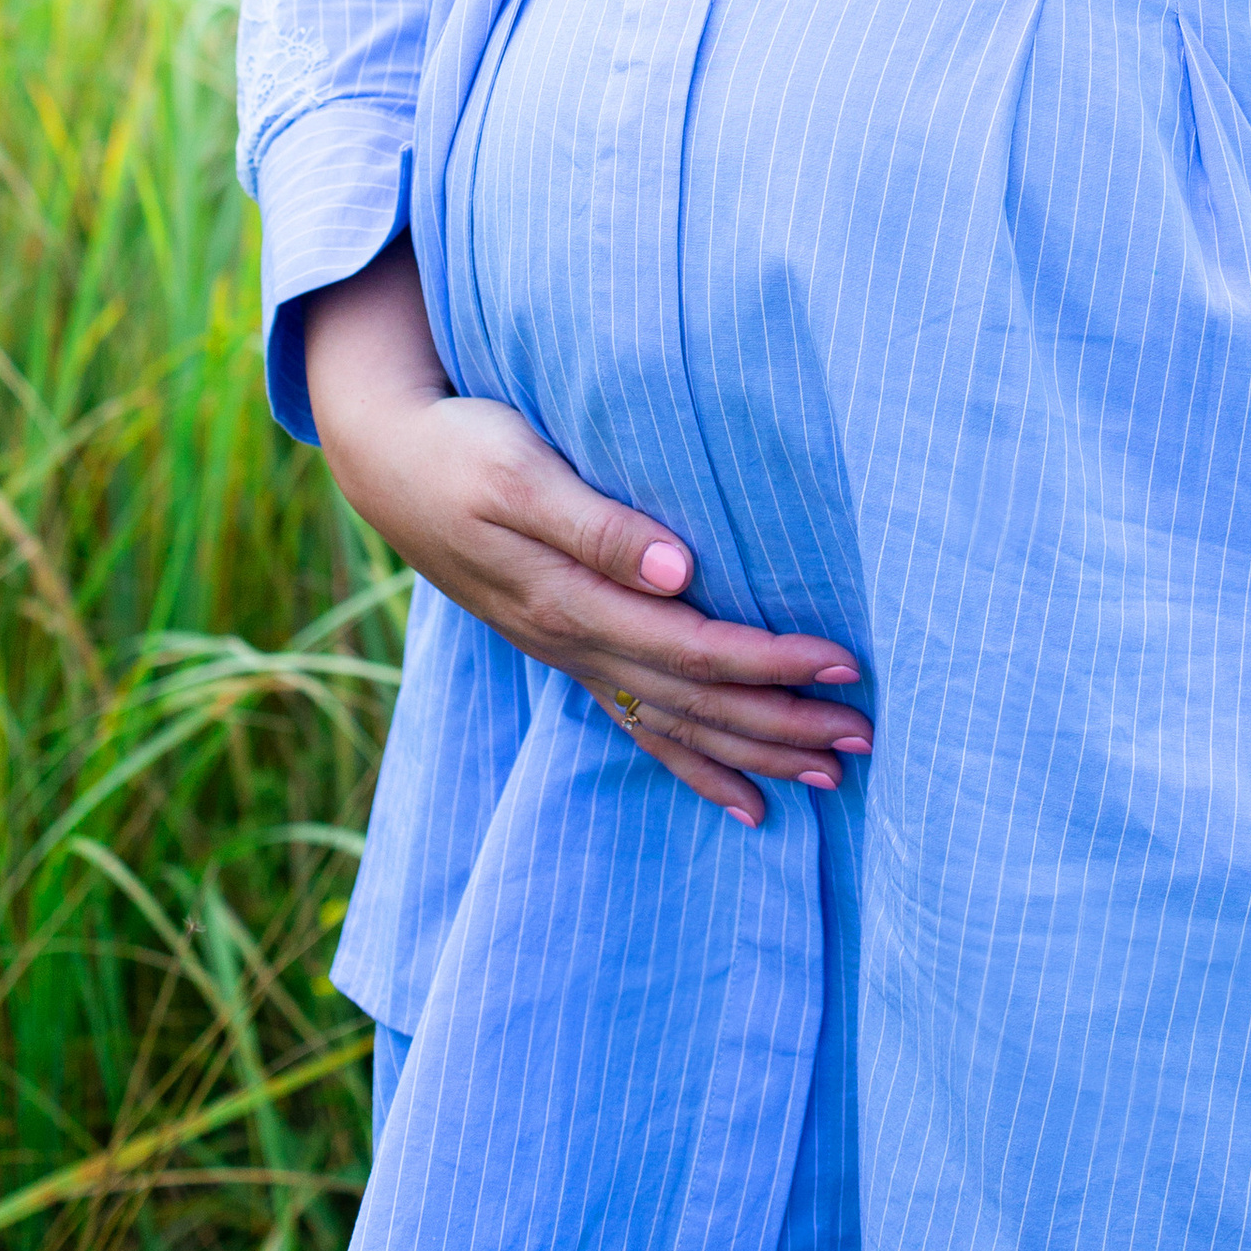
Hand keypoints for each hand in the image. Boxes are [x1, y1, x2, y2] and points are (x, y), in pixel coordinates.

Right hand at [304, 236, 870, 827]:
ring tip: (829, 776)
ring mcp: (567, 653)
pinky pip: (637, 724)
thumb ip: (596, 525)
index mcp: (571, 600)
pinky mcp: (562, 647)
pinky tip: (741, 801)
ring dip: (753, 753)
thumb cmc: (462, 449)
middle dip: (781, 723)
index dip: (769, 662)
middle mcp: (573, 642)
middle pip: (695, 701)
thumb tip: (676, 571)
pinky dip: (692, 765)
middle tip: (864, 738)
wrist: (386, 460)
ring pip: (674, 724)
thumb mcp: (521, 471)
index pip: (693, 648)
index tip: (843, 664)